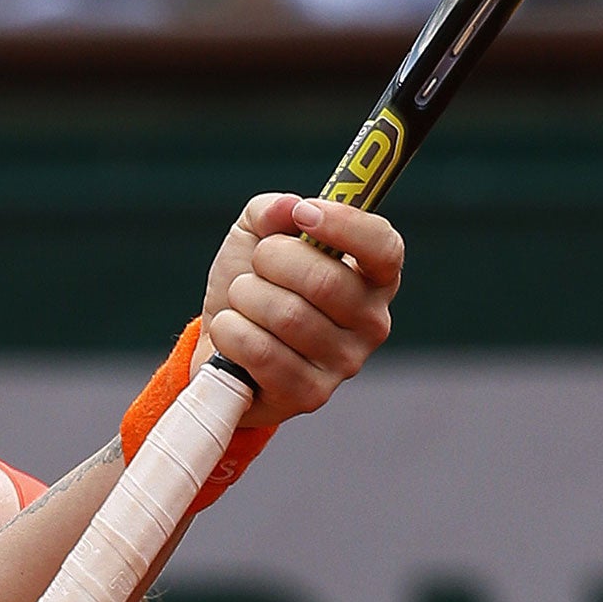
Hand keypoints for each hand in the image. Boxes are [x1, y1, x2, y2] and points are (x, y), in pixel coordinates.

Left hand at [200, 193, 404, 429]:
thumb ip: (271, 210)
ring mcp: (345, 362)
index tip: (303, 214)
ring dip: (244, 299)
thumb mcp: (255, 236)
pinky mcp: (311, 394)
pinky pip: (262, 353)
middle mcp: (372, 321)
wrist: (219, 347)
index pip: (383, 246)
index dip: (344, 225)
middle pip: (324, 281)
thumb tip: (288, 207)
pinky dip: (231, 333)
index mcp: (373, 276)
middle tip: (255, 266)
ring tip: (240, 302)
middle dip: (271, 262)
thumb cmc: (251, 287)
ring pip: (287, 316)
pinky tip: (231, 332)